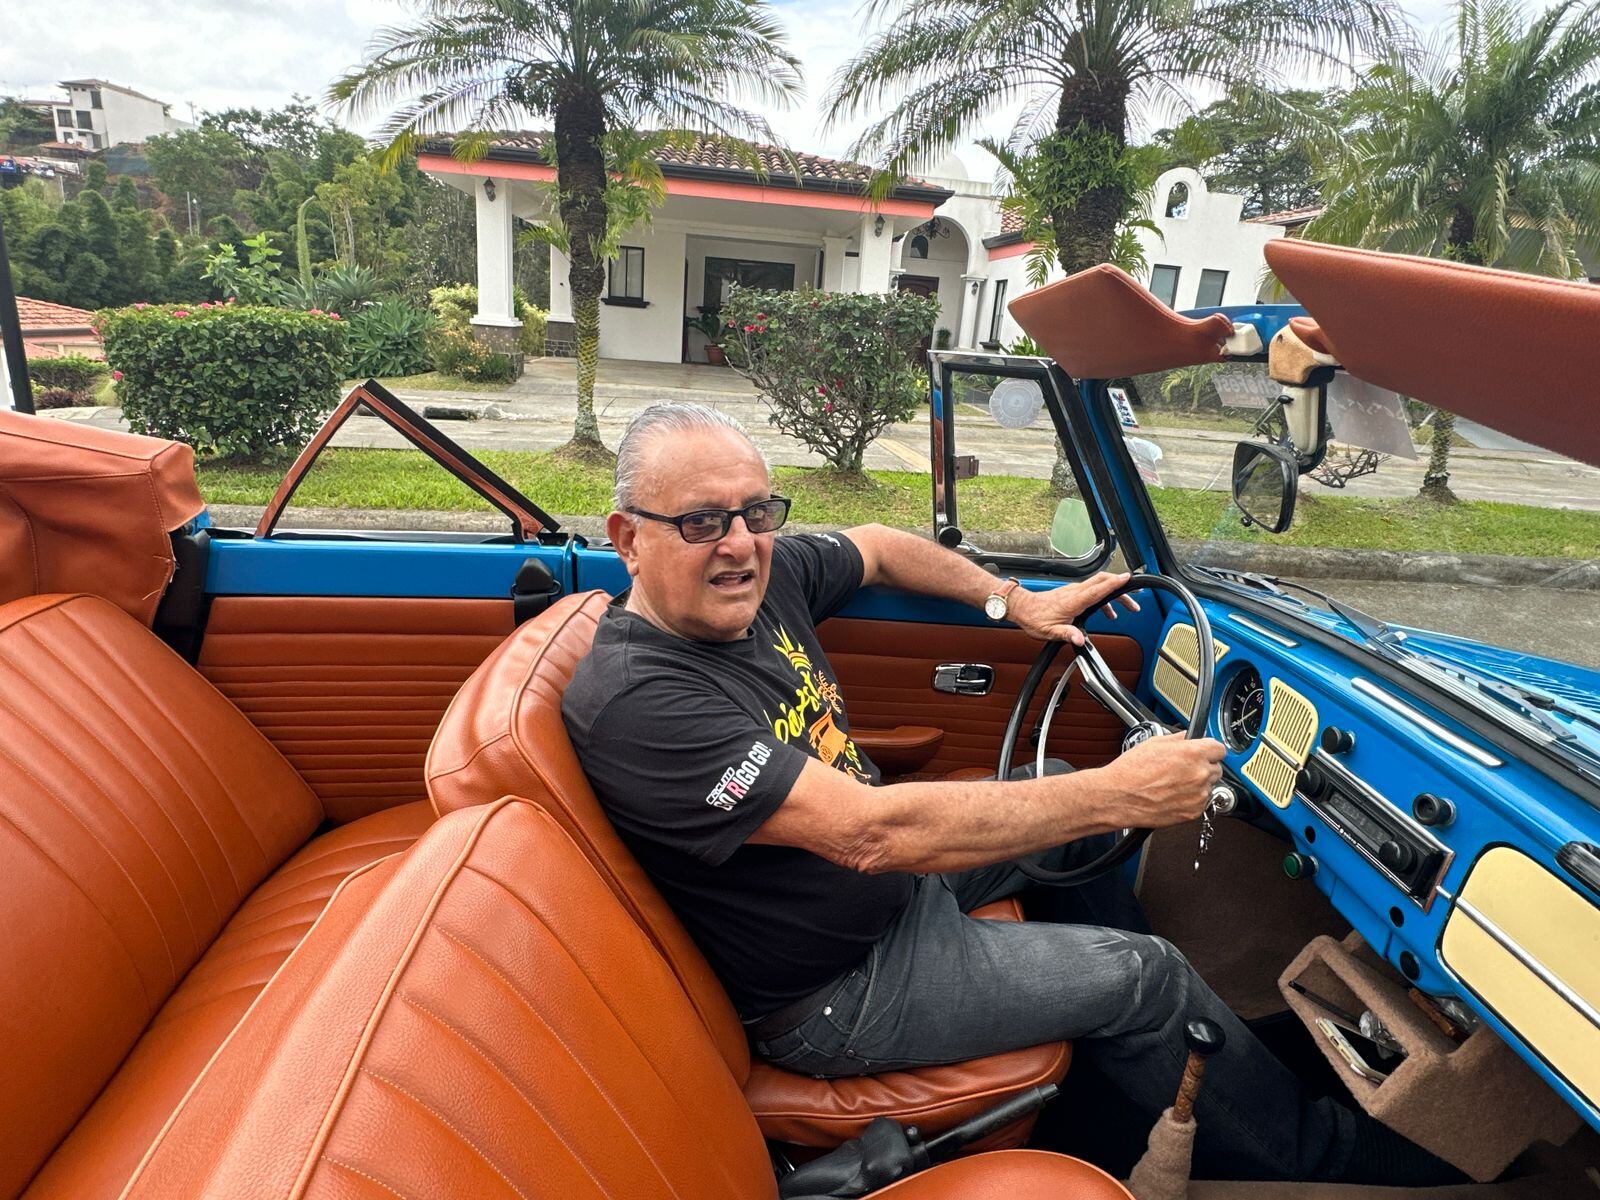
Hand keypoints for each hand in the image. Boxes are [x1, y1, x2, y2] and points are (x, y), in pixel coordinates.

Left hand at [1009, 571, 1139, 644]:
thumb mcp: (1050, 632)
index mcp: (1073, 601)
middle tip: (1136, 596)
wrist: (1022, 608)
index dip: (1114, 583)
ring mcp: (1074, 591)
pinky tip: (1107, 612)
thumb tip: (1080, 640)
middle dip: (1121, 586)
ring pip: (1099, 586)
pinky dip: (1104, 597)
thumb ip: (1067, 634)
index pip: (1098, 589)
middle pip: (1102, 582)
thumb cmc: (1034, 619)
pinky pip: (1093, 590)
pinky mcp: (1072, 593)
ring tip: (1127, 608)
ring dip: (1114, 594)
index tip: (1127, 579)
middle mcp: (1075, 592)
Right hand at [1102, 733, 1225, 828]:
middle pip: (1216, 768)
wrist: (1119, 797)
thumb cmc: (1131, 771)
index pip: (1219, 749)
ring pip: (1209, 787)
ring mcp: (1198, 795)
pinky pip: (1201, 803)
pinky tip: (1173, 795)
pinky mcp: (1193, 813)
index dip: (1210, 750)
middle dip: (1203, 767)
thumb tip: (1189, 737)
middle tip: (1184, 769)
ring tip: (1174, 784)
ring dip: (1197, 785)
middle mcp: (1199, 774)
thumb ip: (1179, 739)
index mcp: (1193, 753)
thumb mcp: (1154, 743)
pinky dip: (1191, 800)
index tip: (1206, 752)